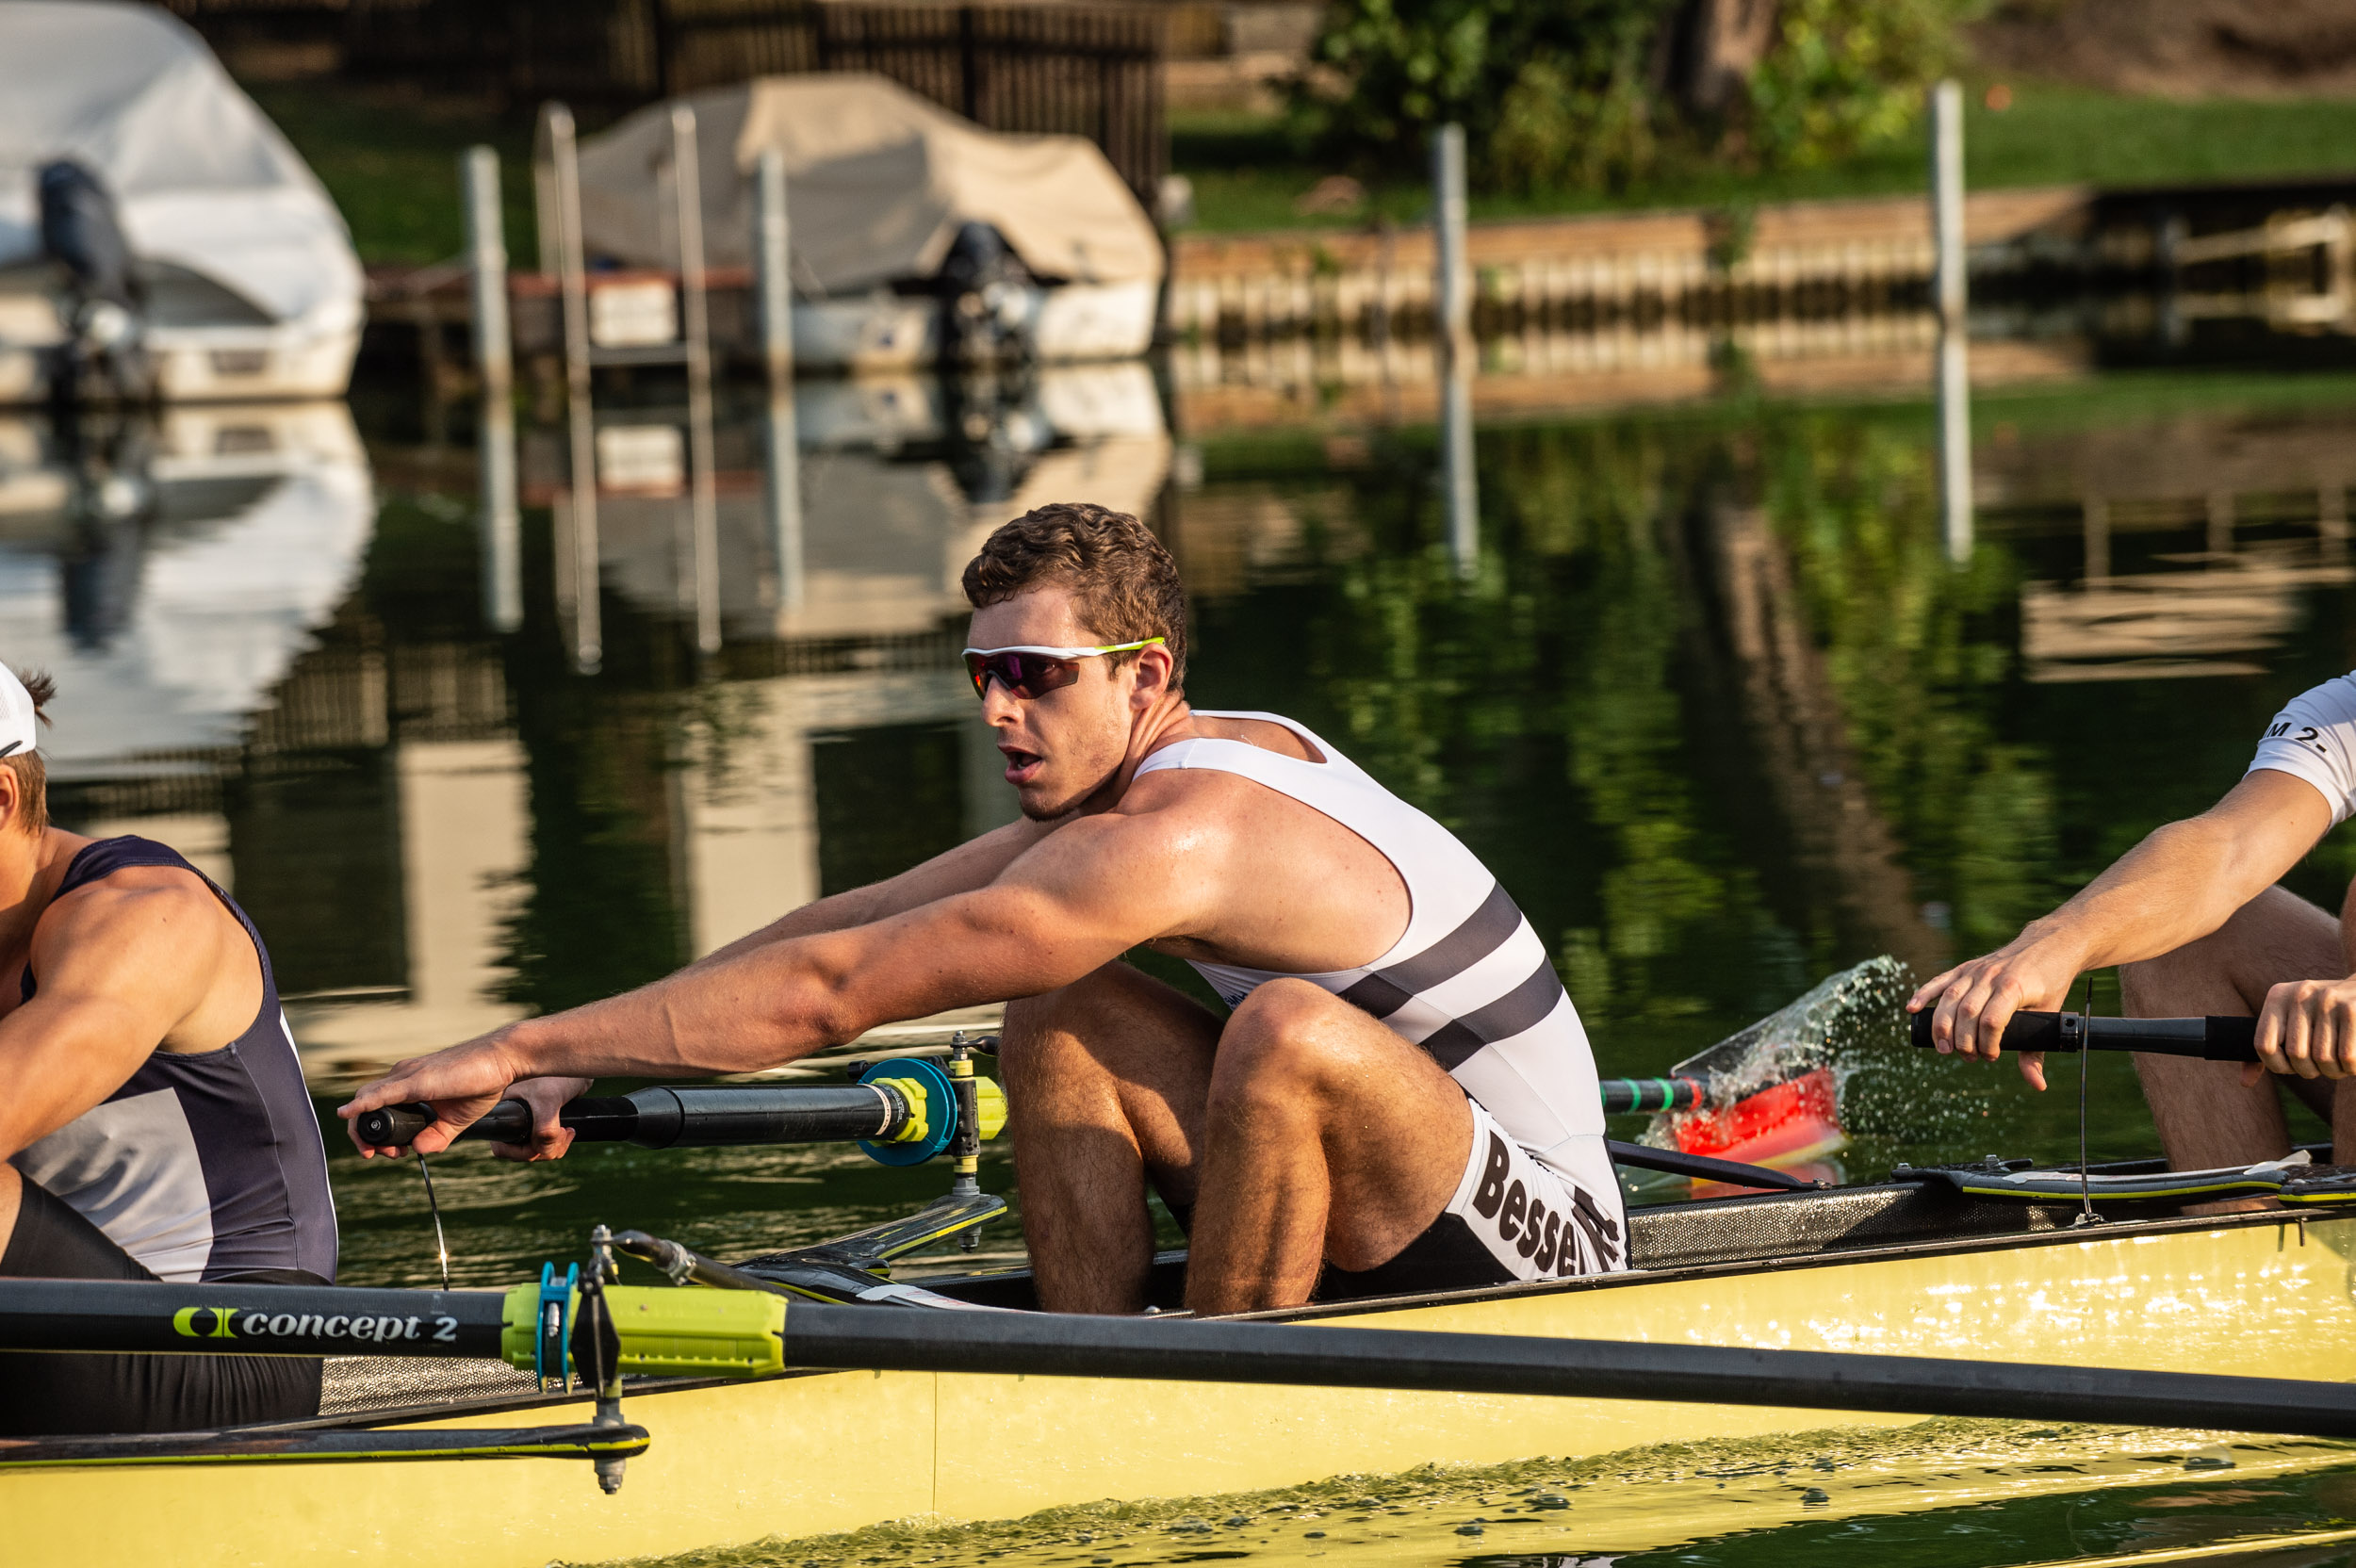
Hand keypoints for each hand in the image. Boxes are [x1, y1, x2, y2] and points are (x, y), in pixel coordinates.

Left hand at [338, 1032, 529, 1156]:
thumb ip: (436, 1136)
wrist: (502, 1060)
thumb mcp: (456, 1120)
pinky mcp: (415, 1080)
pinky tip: (348, 1114)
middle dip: (364, 1134)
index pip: (377, 1107)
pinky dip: (362, 1106)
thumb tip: (417, 1149)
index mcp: (410, 1084)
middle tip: (382, 1155)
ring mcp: (406, 1075)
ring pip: (366, 1099)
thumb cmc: (482, 1082)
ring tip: (374, 1150)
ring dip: (362, 1127)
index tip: (391, 1152)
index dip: (376, 1133)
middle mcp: (403, 1076)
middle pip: (365, 1104)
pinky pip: (380, 1094)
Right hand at [486, 1076, 592, 1161]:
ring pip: (537, 1148)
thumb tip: (542, 1152)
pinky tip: (570, 1130)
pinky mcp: (545, 1118)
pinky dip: (559, 1141)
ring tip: (567, 1132)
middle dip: (543, 1150)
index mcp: (503, 1111)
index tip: (539, 1146)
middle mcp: (512, 1117)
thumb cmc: (557, 1073)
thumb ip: (544, 1130)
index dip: (520, 1153)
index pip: (501, 1147)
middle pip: (522, 1151)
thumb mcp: (549, 1101)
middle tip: (561, 1135)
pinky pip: (548, 1141)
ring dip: (554, 1147)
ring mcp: (529, 1119)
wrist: (581, 1059)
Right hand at [1908, 942, 2081, 1091]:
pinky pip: (1940, 981)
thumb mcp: (2050, 1014)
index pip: (1992, 1021)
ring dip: (1942, 1026)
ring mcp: (1976, 970)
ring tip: (1944, 1048)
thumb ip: (2036, 1050)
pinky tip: (1912, 1009)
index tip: (1992, 1056)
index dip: (1987, 1044)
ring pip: (1950, 999)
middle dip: (1963, 1040)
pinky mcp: (1967, 967)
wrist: (2051, 945)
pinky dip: (1924, 994)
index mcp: (2014, 987)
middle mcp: (1991, 976)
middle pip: (1967, 1012)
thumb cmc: (2051, 982)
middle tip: (1968, 1057)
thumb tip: (2037, 1085)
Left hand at [2245, 977, 2355, 1087]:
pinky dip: (2350, 1069)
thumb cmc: (2323, 1016)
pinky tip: (2351, 1062)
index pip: (2262, 1046)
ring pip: (2323, 1059)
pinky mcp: (2351, 1010)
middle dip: (2309, 1071)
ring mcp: (2327, 999)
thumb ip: (2268, 1048)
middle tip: (2320, 1067)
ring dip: (2333, 1072)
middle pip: (2295, 1055)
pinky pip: (2346, 1058)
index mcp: (2277, 996)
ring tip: (2337, 1063)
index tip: (2292, 1068)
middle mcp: (2299, 995)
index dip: (2277, 1066)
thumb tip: (2245, 1082)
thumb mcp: (2291, 1021)